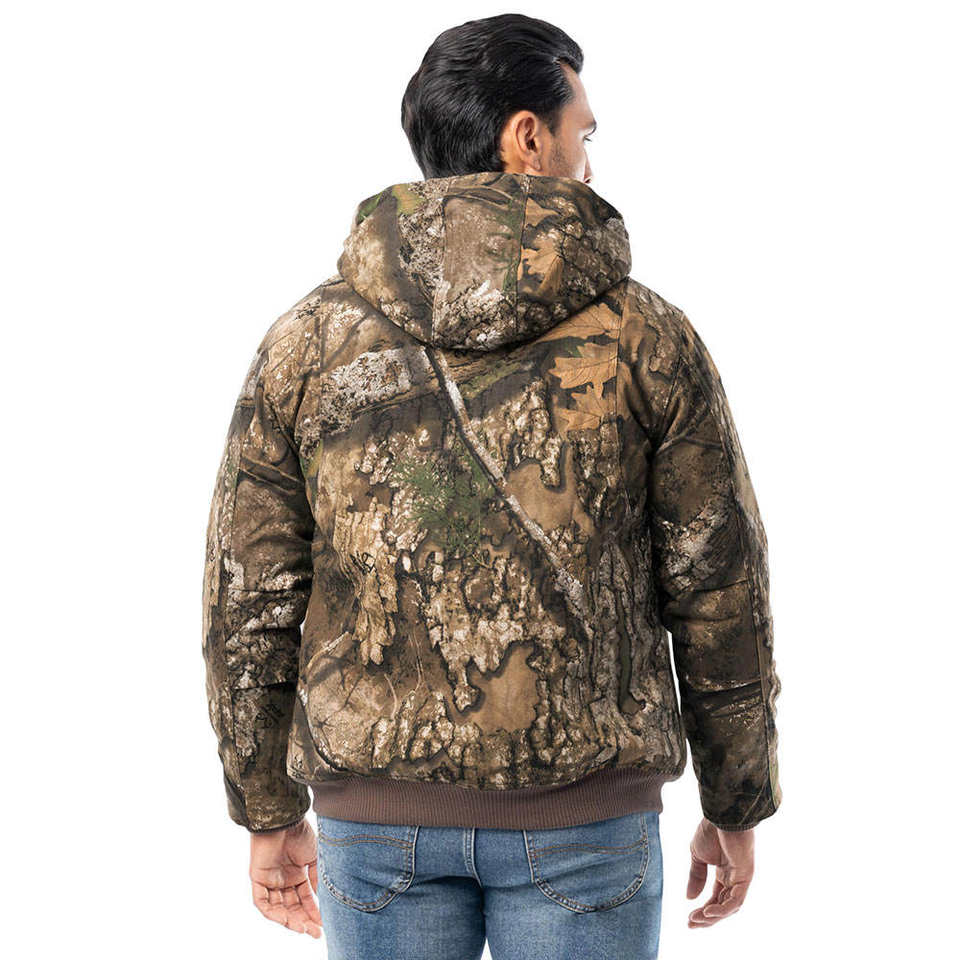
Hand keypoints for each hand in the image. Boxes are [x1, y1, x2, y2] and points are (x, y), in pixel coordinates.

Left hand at [249, 818, 323, 937]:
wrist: (285, 819)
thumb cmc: (300, 833)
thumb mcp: (314, 858)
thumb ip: (316, 879)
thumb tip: (322, 899)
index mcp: (296, 874)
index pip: (304, 899)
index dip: (312, 913)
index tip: (323, 925)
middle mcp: (282, 880)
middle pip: (291, 907)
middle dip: (303, 921)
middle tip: (315, 932)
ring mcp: (270, 880)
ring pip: (277, 908)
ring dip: (289, 920)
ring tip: (303, 928)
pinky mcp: (257, 878)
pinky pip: (262, 902)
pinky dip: (273, 912)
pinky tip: (286, 919)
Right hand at [686, 818, 754, 926]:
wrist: (721, 815)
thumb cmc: (710, 830)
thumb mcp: (697, 856)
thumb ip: (696, 876)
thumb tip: (689, 898)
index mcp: (724, 873)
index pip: (715, 898)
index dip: (702, 911)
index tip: (688, 919)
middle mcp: (734, 878)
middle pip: (722, 906)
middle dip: (707, 918)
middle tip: (691, 924)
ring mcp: (741, 878)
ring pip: (729, 906)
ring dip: (713, 916)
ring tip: (697, 919)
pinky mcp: (746, 876)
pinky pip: (736, 899)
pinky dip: (723, 908)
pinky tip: (708, 912)